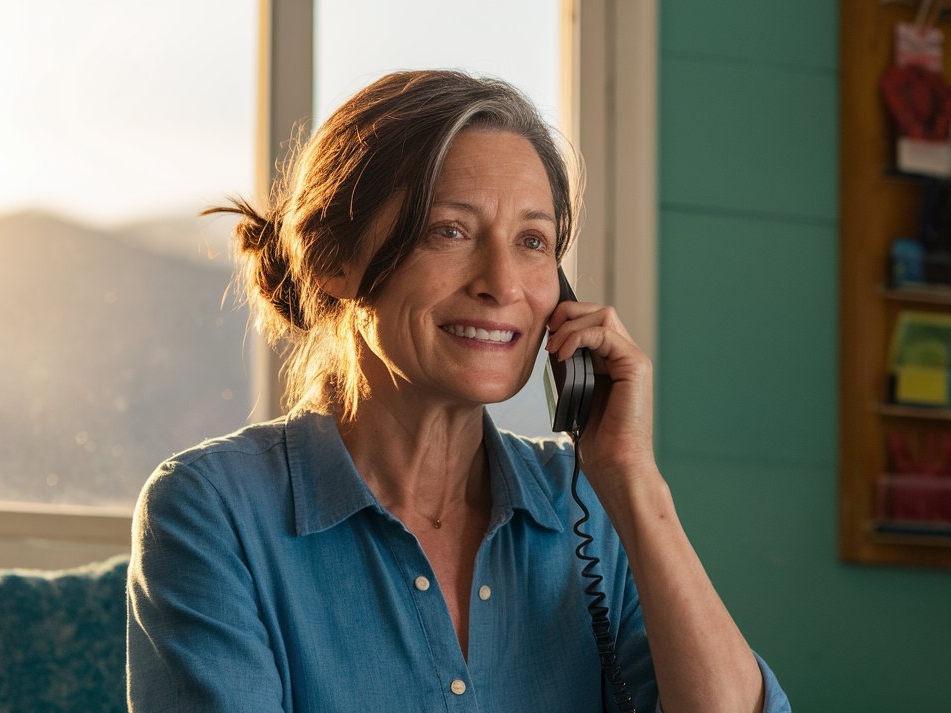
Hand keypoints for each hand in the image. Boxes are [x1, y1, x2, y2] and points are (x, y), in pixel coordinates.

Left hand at [545, 299, 658, 496]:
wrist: (615, 463)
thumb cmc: (595, 437)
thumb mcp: (573, 391)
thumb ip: (568, 366)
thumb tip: (551, 343)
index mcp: (612, 360)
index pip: (591, 320)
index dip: (567, 319)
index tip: (546, 335)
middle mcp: (625, 355)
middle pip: (598, 310)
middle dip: (568, 314)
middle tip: (548, 334)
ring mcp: (633, 358)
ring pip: (603, 314)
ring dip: (571, 326)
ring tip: (554, 348)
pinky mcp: (636, 365)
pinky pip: (605, 333)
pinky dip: (578, 337)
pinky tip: (563, 355)